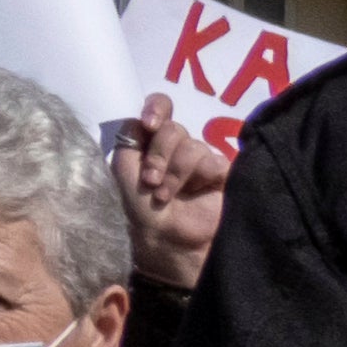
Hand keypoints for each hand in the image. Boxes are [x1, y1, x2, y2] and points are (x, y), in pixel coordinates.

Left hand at [117, 108, 231, 296]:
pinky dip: (196, 175)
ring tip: (165, 195)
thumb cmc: (139, 208)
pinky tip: (191, 194)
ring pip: (192, 145)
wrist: (167, 240)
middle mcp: (176, 147)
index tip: (149, 124)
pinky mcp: (222, 173)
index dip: (157, 108)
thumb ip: (131, 139)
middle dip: (159, 154)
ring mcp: (200, 160)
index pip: (160, 106)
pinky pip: (213, 160)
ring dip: (174, 171)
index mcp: (151, 142)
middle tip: (150, 180)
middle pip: (173, 127)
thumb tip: (143, 119)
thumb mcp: (124, 170)